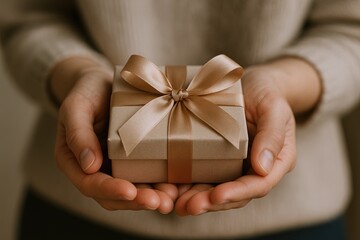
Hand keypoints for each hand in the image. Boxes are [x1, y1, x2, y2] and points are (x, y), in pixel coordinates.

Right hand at [52, 58, 177, 213]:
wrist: (105, 83)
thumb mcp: (76, 106)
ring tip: (171, 199)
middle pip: (114, 196)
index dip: (109, 191)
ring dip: (152, 197)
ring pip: (133, 191)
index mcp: (75, 161)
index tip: (129, 192)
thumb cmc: (87, 92)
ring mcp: (117, 167)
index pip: (90, 184)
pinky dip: (161, 183)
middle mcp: (96, 170)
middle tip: (160, 203)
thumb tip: (89, 166)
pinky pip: (147, 176)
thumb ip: (78, 134)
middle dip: (136, 201)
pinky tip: (177, 186)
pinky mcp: (135, 160)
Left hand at [175, 58, 320, 215]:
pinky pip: (205, 175)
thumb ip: (272, 136)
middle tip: (189, 207)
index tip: (216, 196)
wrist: (252, 84)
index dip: (237, 193)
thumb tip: (263, 168)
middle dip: (212, 202)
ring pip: (218, 189)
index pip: (259, 185)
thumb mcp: (274, 107)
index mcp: (276, 161)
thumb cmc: (267, 92)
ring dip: (198, 199)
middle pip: (235, 194)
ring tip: (178, 205)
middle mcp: (255, 169)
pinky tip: (173, 190)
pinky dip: (190, 185)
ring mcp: (236, 166)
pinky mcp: (218, 159)